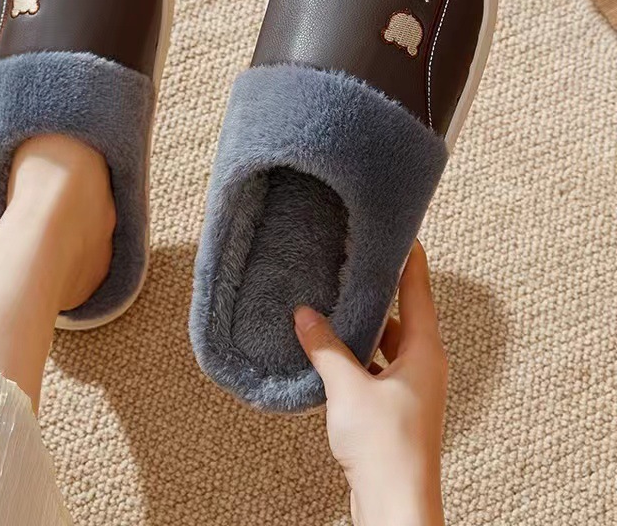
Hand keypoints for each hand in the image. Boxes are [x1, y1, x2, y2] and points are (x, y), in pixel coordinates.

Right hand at [294, 241, 446, 525]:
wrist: (395, 505)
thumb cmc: (385, 447)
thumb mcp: (348, 388)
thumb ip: (325, 347)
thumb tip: (304, 314)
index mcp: (424, 352)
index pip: (419, 290)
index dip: (411, 259)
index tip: (403, 232)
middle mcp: (423, 366)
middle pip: (405, 314)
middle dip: (380, 291)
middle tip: (356, 264)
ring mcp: (411, 388)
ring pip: (389, 343)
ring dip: (367, 326)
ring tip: (338, 302)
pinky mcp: (397, 408)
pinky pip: (378, 366)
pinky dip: (359, 354)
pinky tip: (334, 350)